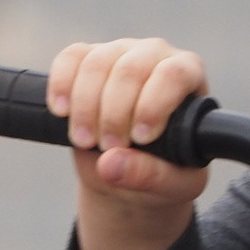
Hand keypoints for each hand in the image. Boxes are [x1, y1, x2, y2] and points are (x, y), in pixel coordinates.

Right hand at [52, 38, 210, 249]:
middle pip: (133, 59)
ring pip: (98, 56)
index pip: (177, 70)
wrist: (132, 188)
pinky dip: (62, 82)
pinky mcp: (86, 64)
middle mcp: (156, 60)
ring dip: (86, 100)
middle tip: (106, 148)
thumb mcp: (167, 193)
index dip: (154, 100)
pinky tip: (61, 111)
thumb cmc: (162, 186)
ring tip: (84, 141)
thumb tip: (112, 164)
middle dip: (114, 107)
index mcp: (189, 83)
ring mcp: (120, 56)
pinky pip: (69, 58)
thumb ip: (149, 180)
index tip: (138, 139)